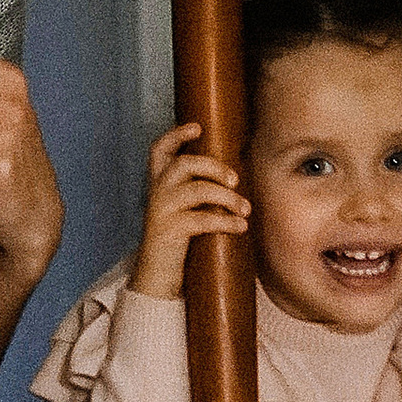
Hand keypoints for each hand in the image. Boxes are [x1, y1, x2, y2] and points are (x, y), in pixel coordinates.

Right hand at [127, 120, 249, 301]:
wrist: (157, 275)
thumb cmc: (177, 238)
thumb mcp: (180, 208)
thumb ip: (194, 189)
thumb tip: (232, 176)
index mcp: (157, 183)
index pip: (159, 150)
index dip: (176, 134)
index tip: (198, 126)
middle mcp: (156, 192)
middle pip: (183, 164)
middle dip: (214, 167)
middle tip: (235, 180)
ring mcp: (161, 211)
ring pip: (197, 190)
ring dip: (227, 197)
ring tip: (245, 209)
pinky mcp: (170, 231)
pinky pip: (203, 219)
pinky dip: (227, 221)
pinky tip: (240, 226)